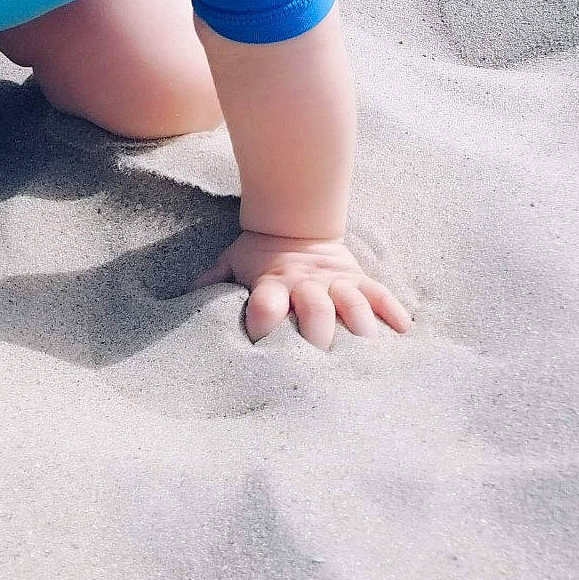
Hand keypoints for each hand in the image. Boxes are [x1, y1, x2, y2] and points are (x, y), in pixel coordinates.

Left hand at [193, 232, 410, 350]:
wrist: (292, 223)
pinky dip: (391, 309)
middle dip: (319, 329)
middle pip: (314, 305)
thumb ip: (209, 284)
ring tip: (368, 348)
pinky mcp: (357, 277)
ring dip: (360, 323)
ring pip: (350, 300)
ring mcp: (334, 280)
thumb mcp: (229, 264)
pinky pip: (378, 293)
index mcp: (271, 281)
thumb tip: (176, 302)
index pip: (265, 301)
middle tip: (323, 356)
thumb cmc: (256, 256)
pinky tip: (403, 330)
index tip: (262, 340)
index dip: (263, 318)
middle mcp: (304, 283)